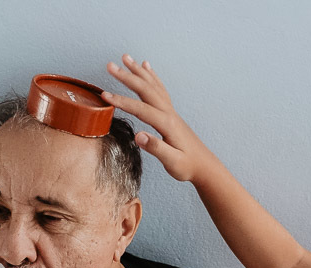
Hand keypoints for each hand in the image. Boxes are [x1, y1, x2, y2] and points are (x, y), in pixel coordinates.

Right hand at [103, 54, 218, 183]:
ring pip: (152, 86)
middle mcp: (169, 113)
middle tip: (109, 65)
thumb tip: (138, 136)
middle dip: (127, 77)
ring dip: (138, 71)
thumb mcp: (172, 162)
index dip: (122, 102)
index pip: (141, 109)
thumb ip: (156, 148)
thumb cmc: (188, 166)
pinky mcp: (171, 114)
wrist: (205, 167)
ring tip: (125, 58)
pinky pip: (160, 89)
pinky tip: (146, 68)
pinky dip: (152, 77)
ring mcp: (171, 112)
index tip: (105, 95)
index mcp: (167, 124)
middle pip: (146, 90)